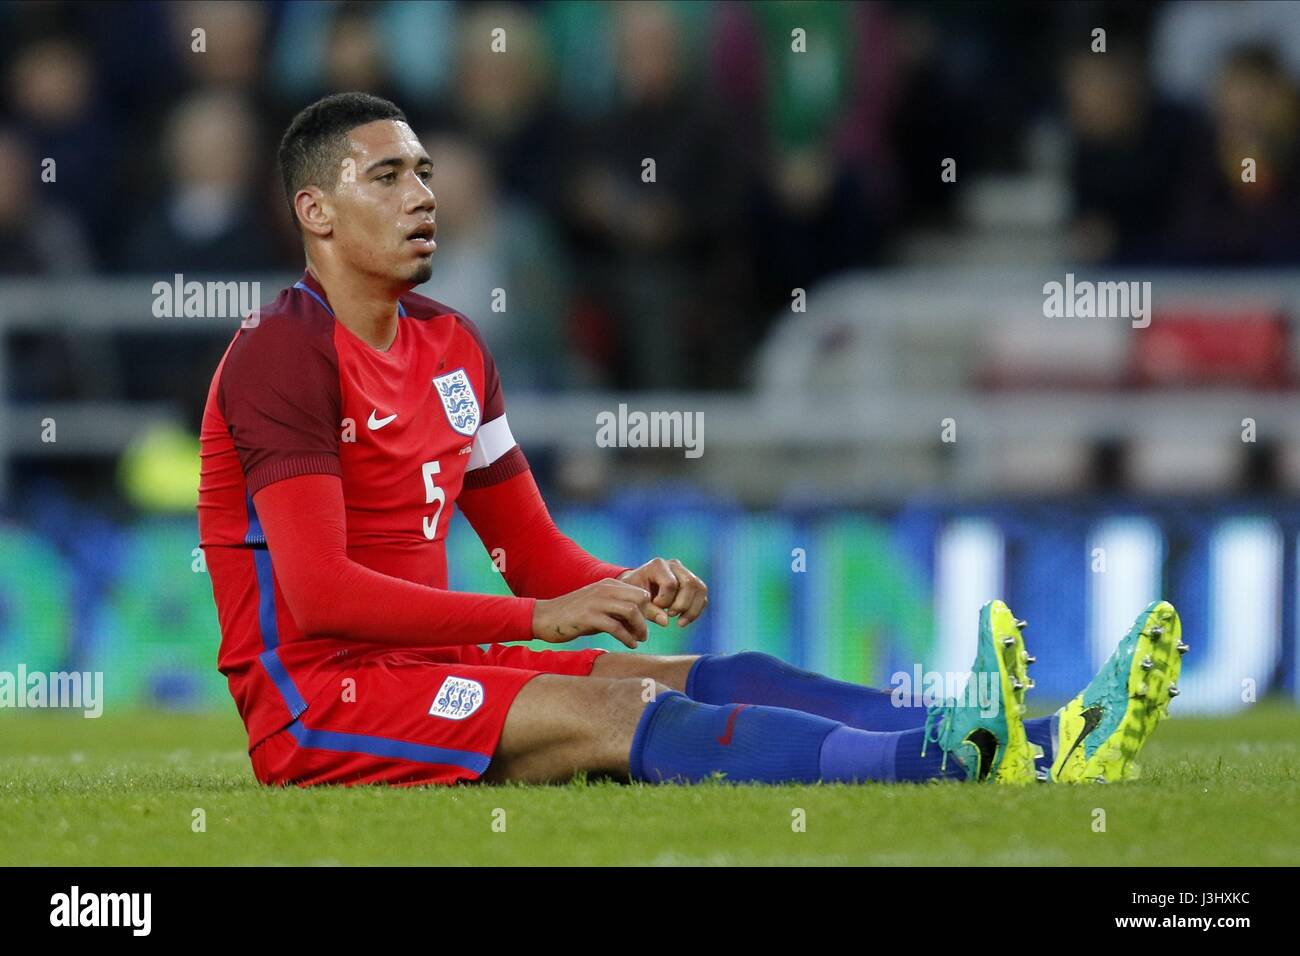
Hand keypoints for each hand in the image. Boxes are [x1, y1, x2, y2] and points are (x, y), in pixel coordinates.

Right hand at [531, 578, 668, 648]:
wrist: (544, 617)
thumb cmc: (574, 616)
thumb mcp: (598, 608)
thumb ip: (618, 611)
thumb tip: (641, 623)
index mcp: (608, 585)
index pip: (640, 592)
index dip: (650, 609)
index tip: (654, 623)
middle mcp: (604, 589)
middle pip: (639, 598)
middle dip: (649, 617)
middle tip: (646, 633)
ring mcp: (596, 602)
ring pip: (631, 611)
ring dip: (639, 628)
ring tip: (640, 639)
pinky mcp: (588, 617)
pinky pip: (616, 627)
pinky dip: (627, 637)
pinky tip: (630, 644)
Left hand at [618, 558, 708, 628]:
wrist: (635, 587)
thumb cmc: (633, 594)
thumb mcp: (635, 601)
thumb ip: (649, 611)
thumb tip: (666, 622)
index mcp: (657, 565)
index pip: (670, 583)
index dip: (665, 600)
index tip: (655, 606)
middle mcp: (674, 564)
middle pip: (689, 583)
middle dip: (682, 604)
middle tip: (670, 615)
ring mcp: (685, 572)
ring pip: (699, 588)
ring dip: (692, 609)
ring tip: (680, 622)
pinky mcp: (692, 582)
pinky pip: (702, 595)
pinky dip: (696, 610)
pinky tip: (684, 620)